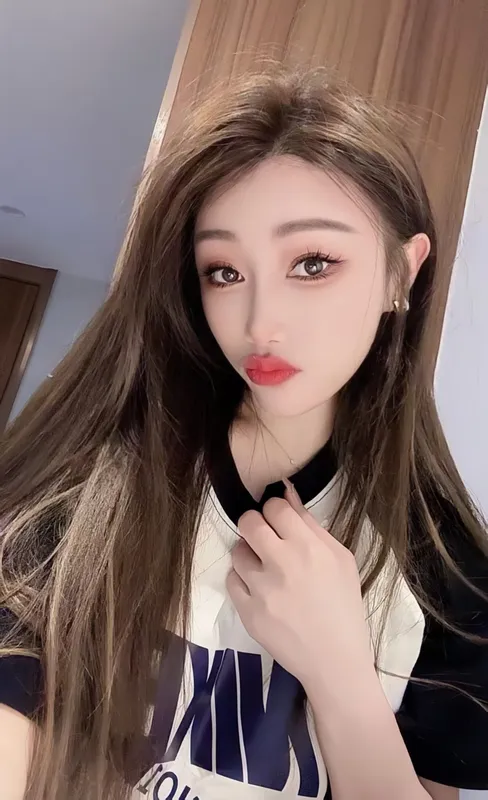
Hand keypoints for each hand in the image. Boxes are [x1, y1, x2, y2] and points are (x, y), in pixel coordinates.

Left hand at [227, 481, 373, 691]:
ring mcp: (262, 589)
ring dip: (248, 554)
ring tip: (264, 568)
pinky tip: (259, 588)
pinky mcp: (248, 612)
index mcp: (310, 547)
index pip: (275, 507)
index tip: (280, 522)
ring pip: (237, 551)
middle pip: (249, 522)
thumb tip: (286, 492)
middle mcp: (283, 563)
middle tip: (264, 538)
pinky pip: (231, 580)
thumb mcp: (341, 559)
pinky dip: (242, 580)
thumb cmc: (343, 605)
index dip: (275, 511)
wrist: (335, 659)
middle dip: (255, 525)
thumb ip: (312, 524)